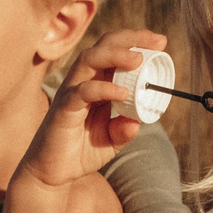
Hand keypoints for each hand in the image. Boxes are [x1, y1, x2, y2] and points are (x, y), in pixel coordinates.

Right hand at [18, 28, 159, 193]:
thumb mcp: (111, 141)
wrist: (52, 172)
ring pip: (89, 60)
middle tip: (157, 42)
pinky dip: (103, 89)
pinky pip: (82, 91)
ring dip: (115, 55)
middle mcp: (83, 81)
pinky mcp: (63, 108)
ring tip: (138, 60)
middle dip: (130, 39)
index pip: (114, 51)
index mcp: (97, 83)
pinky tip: (122, 94)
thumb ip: (123, 130)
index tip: (161, 42)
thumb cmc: (80, 152)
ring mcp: (71, 92)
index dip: (136, 42)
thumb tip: (136, 123)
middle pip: (103, 46)